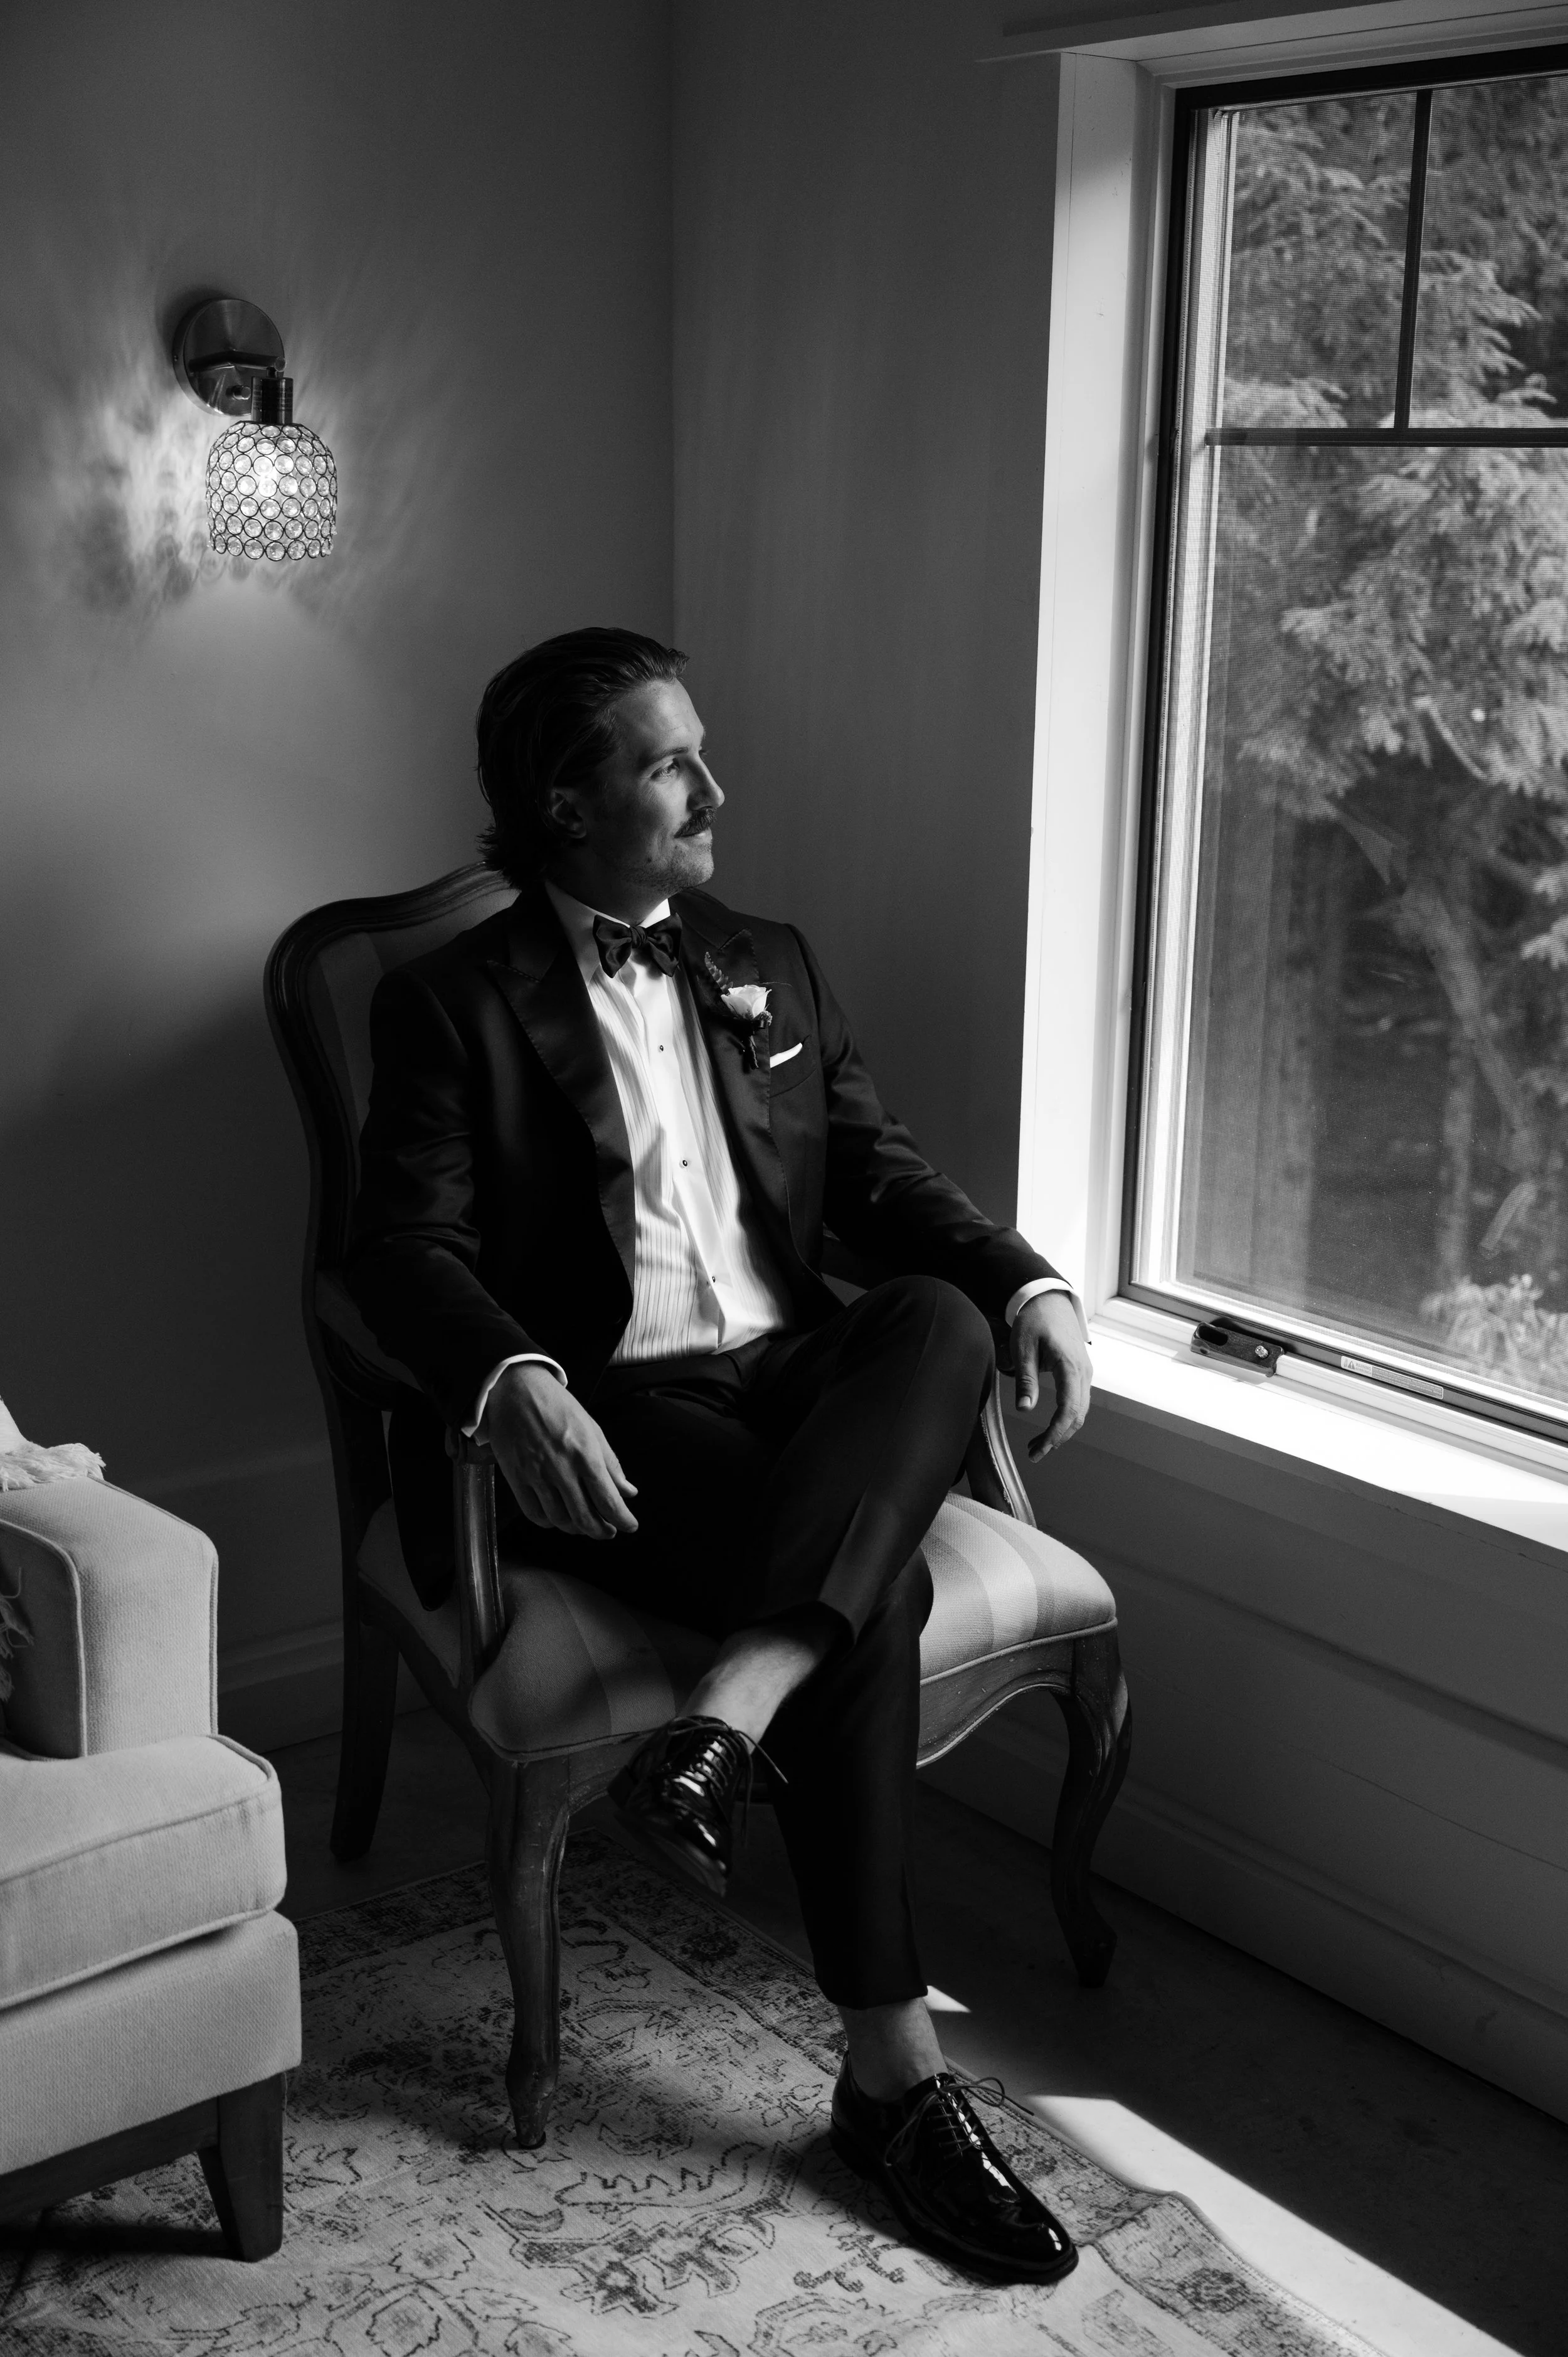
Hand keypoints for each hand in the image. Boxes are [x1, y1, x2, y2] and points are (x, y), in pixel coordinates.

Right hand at [483, 1363, 638, 1539]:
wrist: (516, 1389)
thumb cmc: (558, 1406)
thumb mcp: (592, 1429)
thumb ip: (611, 1463)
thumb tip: (629, 1492)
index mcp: (585, 1453)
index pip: (608, 1500)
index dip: (622, 1520)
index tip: (630, 1526)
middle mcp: (561, 1467)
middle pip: (584, 1517)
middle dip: (600, 1531)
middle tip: (608, 1532)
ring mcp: (536, 1474)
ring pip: (559, 1519)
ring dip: (576, 1529)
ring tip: (585, 1526)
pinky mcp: (516, 1477)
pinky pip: (534, 1513)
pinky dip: (549, 1523)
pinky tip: (558, 1519)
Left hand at [1012, 1292, 1091, 1460]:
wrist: (1048, 1299)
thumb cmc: (1034, 1320)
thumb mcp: (1023, 1347)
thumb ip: (1025, 1379)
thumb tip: (1024, 1409)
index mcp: (1070, 1365)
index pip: (1069, 1409)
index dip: (1055, 1433)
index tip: (1039, 1449)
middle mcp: (1084, 1372)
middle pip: (1078, 1415)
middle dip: (1057, 1438)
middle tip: (1034, 1453)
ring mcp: (1085, 1372)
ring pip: (1080, 1411)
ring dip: (1062, 1431)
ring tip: (1036, 1444)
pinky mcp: (1081, 1373)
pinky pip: (1078, 1401)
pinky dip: (1066, 1418)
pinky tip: (1049, 1427)